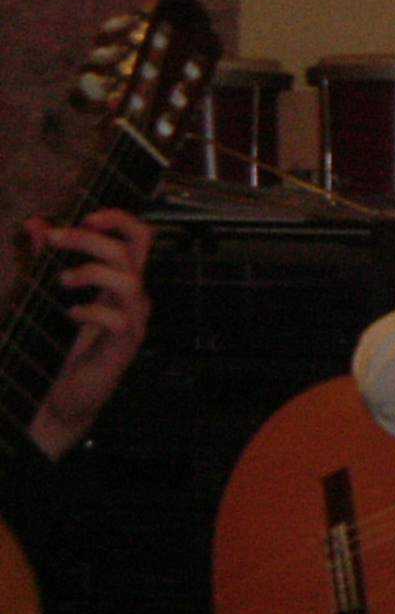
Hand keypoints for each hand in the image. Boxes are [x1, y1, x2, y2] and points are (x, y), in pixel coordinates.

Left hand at [24, 209, 153, 459]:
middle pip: (128, 251)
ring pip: (129, 280)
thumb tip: (36, 224)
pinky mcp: (124, 345)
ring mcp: (134, 321)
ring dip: (91, 272)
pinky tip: (70, 314)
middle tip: (53, 240)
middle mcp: (135, 297)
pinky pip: (117, 319)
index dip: (119, 219)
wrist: (72, 396)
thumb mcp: (57, 295)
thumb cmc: (68, 345)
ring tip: (63, 280)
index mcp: (124, 281)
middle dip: (88, 239)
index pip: (140, 238)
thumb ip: (48, 258)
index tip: (85, 217)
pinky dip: (90, 310)